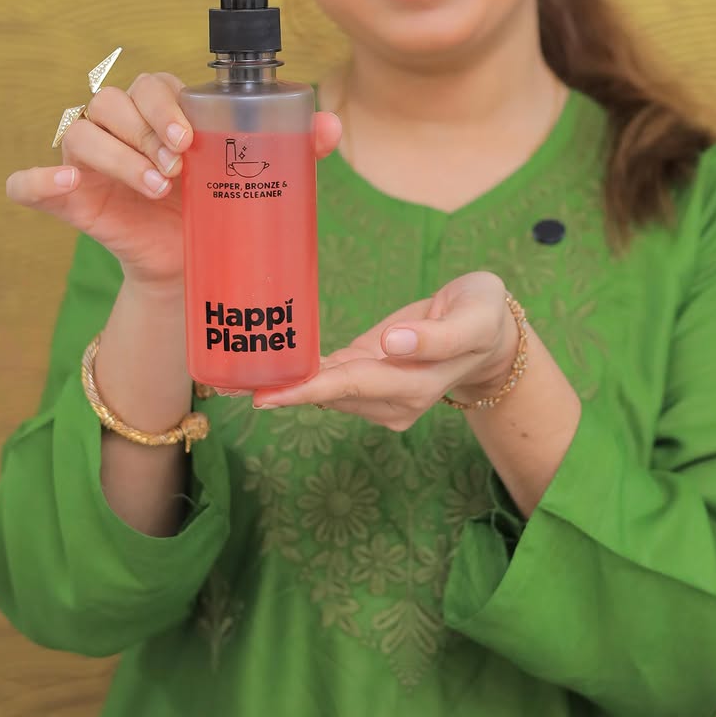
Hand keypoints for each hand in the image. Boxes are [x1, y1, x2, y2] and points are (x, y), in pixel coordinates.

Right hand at [5, 72, 341, 292]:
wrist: (194, 268)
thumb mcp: (253, 178)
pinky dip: (35, 180)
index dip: (166, 103)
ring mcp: (86, 162)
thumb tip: (329, 127)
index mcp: (159, 111)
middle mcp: (118, 127)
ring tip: (155, 187)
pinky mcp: (65, 198)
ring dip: (114, 154)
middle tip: (178, 166)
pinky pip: (28, 182)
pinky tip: (61, 184)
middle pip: (112, 100)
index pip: (152, 84)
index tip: (191, 138)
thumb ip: (290, 149)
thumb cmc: (218, 209)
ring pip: (79, 132)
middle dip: (144, 128)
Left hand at [252, 270, 517, 430]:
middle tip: (222, 384)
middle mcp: (392, 399)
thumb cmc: (483, 317)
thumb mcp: (474, 318)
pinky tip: (265, 370)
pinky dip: (301, 376)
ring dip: (283, 384)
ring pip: (325, 390)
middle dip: (280, 390)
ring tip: (229, 374)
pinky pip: (331, 379)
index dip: (307, 391)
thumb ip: (436, 336)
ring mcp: (381, 395)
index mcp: (414, 384)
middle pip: (329, 394)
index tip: (265, 397)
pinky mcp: (371, 379)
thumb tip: (391, 345)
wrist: (493, 334)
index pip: (351, 387)